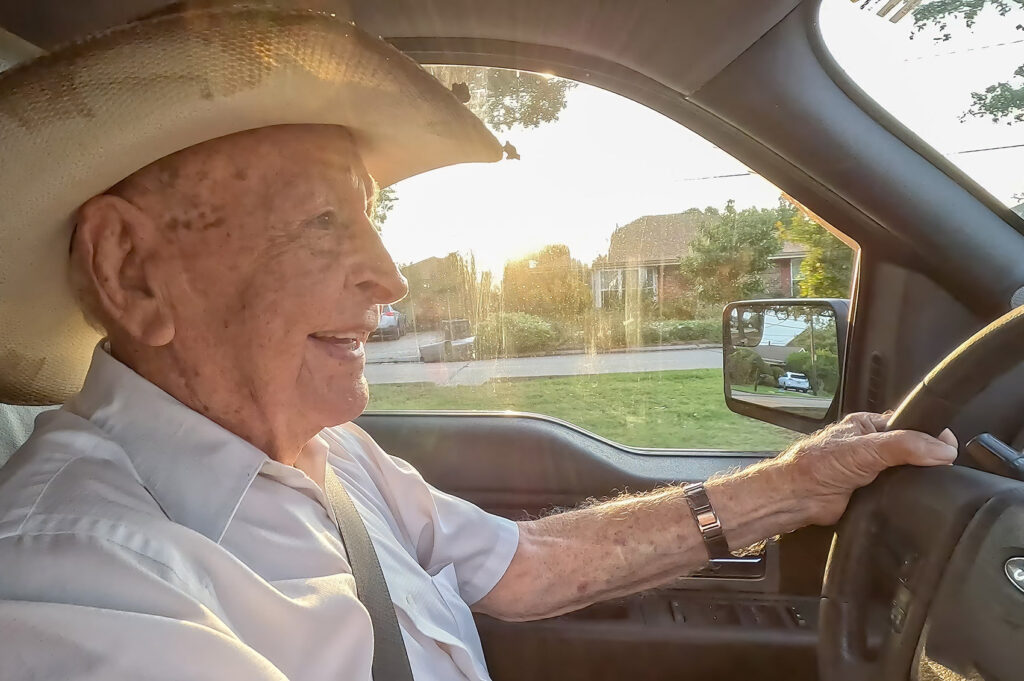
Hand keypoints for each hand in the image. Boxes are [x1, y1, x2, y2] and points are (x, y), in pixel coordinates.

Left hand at [775, 411, 957, 525]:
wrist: (798, 497)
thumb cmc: (817, 464)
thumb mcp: (866, 448)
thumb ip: (904, 446)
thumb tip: (941, 448)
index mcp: (870, 426)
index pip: (911, 425)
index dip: (932, 435)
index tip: (950, 448)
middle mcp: (873, 446)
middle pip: (913, 450)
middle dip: (927, 459)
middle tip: (942, 469)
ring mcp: (874, 470)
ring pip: (908, 473)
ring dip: (917, 480)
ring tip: (929, 484)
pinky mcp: (873, 493)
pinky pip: (900, 494)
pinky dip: (908, 497)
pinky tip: (914, 499)